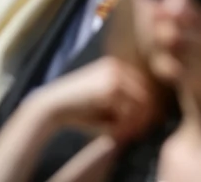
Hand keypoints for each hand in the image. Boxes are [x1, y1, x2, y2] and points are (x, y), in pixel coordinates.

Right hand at [24, 56, 161, 144]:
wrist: (51, 106)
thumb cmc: (76, 108)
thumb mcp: (102, 103)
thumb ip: (123, 105)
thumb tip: (149, 116)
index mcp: (115, 66)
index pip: (143, 85)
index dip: (146, 106)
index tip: (144, 123)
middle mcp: (117, 66)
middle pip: (146, 92)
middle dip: (145, 114)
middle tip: (139, 132)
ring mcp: (115, 75)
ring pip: (140, 102)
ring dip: (135, 121)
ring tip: (123, 134)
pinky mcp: (111, 87)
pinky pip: (129, 109)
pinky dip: (125, 124)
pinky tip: (114, 132)